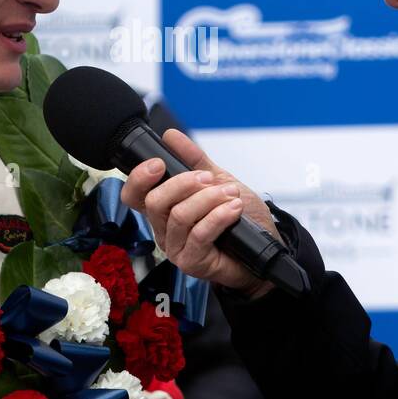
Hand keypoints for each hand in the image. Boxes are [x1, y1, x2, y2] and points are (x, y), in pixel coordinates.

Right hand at [120, 129, 275, 299]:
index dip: (139, 178)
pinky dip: (219, 216)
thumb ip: (194, 160)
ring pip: (179, 216)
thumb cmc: (238, 218)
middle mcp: (164, 229)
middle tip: (209, 178)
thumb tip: (170, 136)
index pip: (134, 195)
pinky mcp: (192, 262)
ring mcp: (176, 248)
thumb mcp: (217, 181)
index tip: (160, 163)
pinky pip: (199, 234)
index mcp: (163, 210)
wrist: (264, 245)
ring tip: (231, 194)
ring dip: (208, 199)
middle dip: (183, 184)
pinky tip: (233, 209)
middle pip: (154, 202)